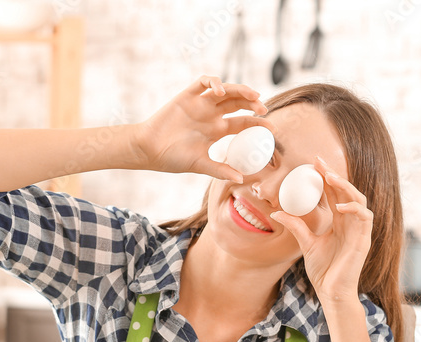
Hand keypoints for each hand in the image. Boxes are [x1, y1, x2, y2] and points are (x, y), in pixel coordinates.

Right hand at [132, 75, 271, 182]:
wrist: (148, 150)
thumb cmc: (172, 159)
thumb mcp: (200, 165)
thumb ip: (220, 170)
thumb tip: (242, 179)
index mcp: (216, 130)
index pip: (242, 123)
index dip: (257, 123)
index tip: (272, 128)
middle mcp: (211, 115)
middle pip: (237, 103)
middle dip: (252, 102)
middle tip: (263, 108)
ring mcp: (199, 104)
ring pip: (225, 91)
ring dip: (240, 90)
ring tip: (252, 94)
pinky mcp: (186, 96)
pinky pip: (203, 83)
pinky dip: (214, 83)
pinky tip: (220, 91)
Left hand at [270, 157, 371, 302]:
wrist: (331, 292)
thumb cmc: (323, 270)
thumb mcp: (306, 243)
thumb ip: (296, 226)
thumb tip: (277, 213)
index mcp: (340, 222)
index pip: (334, 194)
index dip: (326, 178)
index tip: (312, 163)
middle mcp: (351, 222)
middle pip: (346, 191)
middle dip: (334, 174)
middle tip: (318, 162)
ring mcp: (359, 230)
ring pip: (359, 198)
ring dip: (345, 186)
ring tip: (329, 177)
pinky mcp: (364, 239)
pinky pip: (365, 216)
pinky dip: (354, 208)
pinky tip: (339, 206)